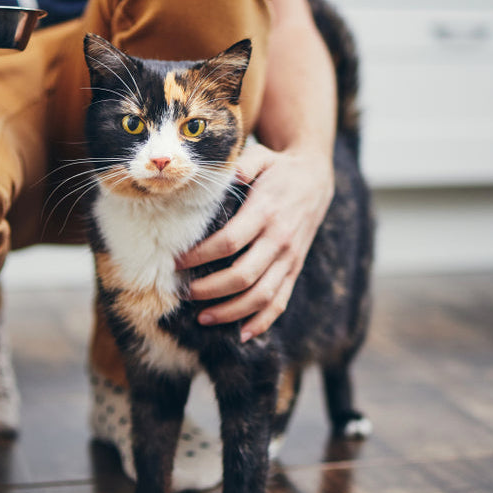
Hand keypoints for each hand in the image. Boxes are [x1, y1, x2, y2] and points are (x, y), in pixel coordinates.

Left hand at [176, 144, 333, 341]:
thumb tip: (224, 177)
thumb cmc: (277, 168)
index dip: (201, 256)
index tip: (177, 262)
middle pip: (243, 276)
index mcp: (266, 212)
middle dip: (209, 290)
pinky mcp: (295, 269)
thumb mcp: (260, 156)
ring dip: (231, 312)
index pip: (229, 242)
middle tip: (184, 293)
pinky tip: (242, 335)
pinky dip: (263, 322)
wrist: (315, 177)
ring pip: (261, 296)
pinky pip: (280, 302)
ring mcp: (290, 258)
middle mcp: (280, 239)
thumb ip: (241, 166)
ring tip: (203, 318)